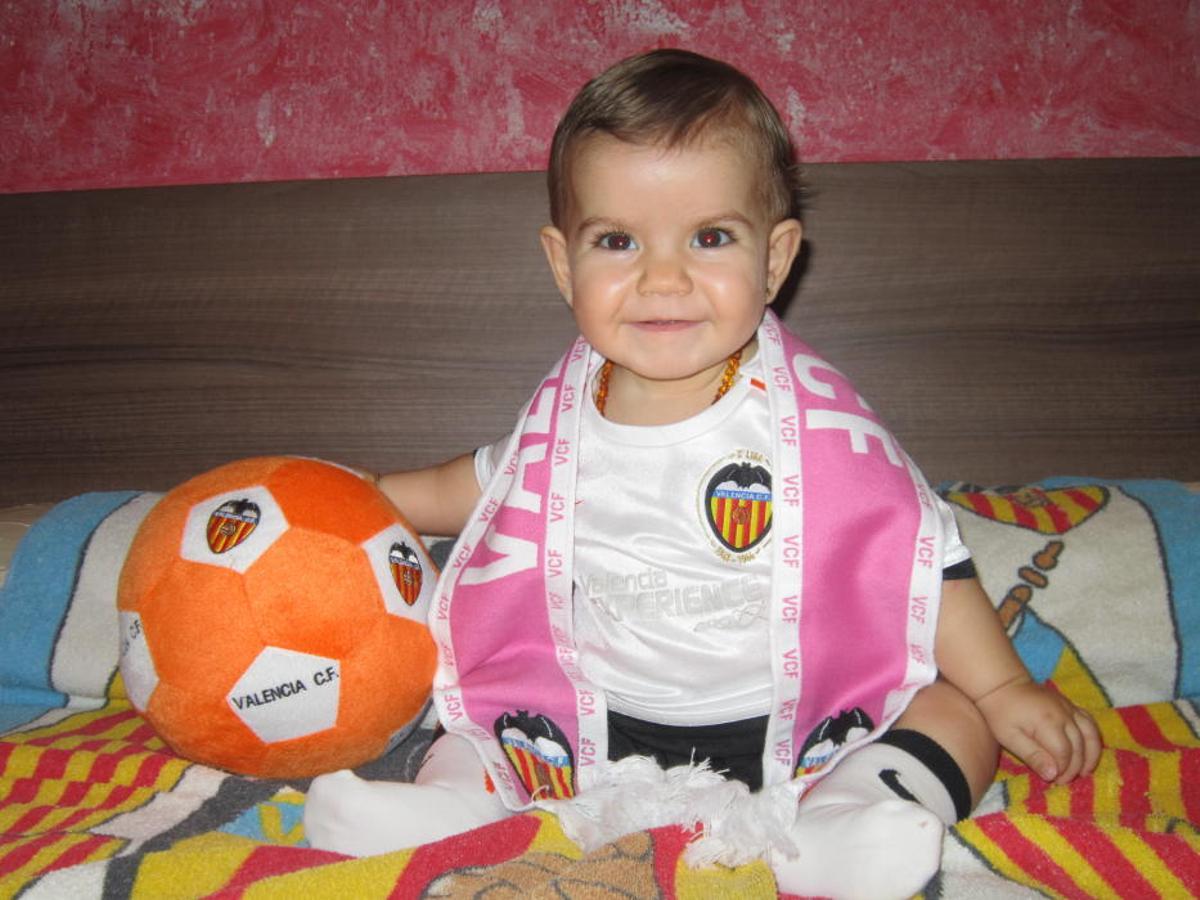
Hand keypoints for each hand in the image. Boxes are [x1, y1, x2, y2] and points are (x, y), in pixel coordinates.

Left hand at [975, 677, 1101, 783]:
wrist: (1003, 685)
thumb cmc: (1001, 713)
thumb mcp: (1009, 737)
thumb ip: (1032, 756)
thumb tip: (1053, 775)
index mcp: (1047, 722)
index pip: (1064, 753)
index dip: (1062, 769)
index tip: (1053, 780)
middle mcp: (1063, 714)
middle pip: (1079, 747)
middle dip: (1074, 768)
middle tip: (1063, 781)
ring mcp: (1069, 708)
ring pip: (1090, 735)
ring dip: (1090, 756)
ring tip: (1084, 773)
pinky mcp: (1071, 705)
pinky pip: (1089, 722)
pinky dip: (1093, 739)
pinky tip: (1088, 751)